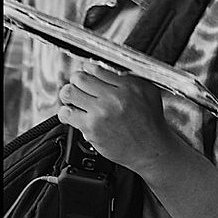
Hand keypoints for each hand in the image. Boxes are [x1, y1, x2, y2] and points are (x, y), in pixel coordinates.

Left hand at [55, 62, 179, 175]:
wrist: (151, 149)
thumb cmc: (150, 123)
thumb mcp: (149, 93)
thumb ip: (130, 79)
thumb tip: (108, 70)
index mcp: (129, 86)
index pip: (97, 69)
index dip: (88, 70)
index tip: (88, 74)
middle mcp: (115, 97)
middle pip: (79, 78)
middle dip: (76, 82)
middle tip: (80, 87)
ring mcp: (102, 112)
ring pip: (69, 93)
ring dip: (69, 95)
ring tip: (75, 100)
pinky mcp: (91, 128)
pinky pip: (66, 113)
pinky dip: (66, 112)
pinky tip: (74, 114)